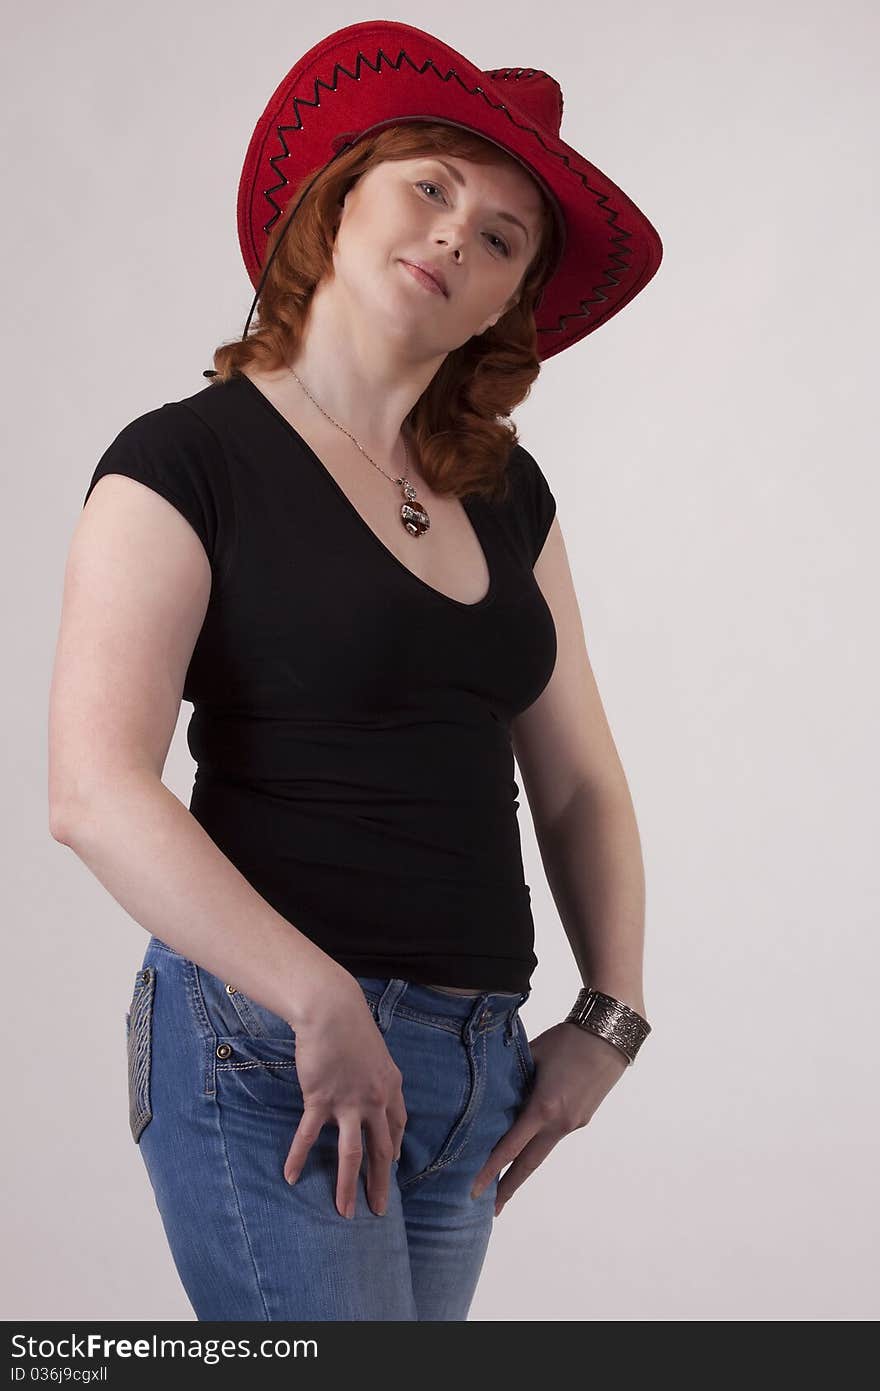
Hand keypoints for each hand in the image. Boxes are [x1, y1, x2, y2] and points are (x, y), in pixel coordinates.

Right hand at [283, 977, 406, 1219]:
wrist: (332, 1010)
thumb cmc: (351, 1025)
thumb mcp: (375, 1053)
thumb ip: (375, 1076)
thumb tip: (369, 1088)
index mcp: (391, 1088)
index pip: (398, 1127)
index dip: (395, 1150)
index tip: (392, 1167)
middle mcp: (375, 1101)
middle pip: (381, 1151)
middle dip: (380, 1183)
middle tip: (378, 1209)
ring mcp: (348, 1103)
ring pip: (352, 1154)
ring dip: (348, 1186)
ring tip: (344, 1211)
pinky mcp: (321, 1100)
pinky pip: (308, 1136)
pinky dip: (297, 1157)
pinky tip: (290, 1176)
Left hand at [470, 1019, 629, 1215]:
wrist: (609, 1035)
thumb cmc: (567, 1039)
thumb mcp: (532, 1054)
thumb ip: (512, 1076)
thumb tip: (491, 1090)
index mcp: (543, 1107)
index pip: (510, 1147)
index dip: (490, 1170)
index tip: (473, 1190)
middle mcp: (559, 1122)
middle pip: (529, 1164)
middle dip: (508, 1187)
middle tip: (490, 1209)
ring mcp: (573, 1123)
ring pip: (542, 1150)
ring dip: (524, 1166)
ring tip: (505, 1180)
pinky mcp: (582, 1118)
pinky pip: (554, 1134)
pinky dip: (539, 1141)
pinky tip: (530, 1139)